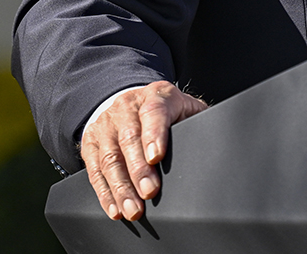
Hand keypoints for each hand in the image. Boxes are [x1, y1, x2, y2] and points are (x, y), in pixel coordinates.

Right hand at [80, 81, 206, 220]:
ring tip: (133, 209)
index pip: (154, 113)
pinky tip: (115, 208)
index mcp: (156, 96)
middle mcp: (127, 107)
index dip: (155, 135)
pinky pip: (94, 171)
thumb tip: (215, 144)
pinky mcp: (90, 143)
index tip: (157, 157)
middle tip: (149, 193)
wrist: (131, 100)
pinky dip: (105, 193)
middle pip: (129, 139)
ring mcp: (106, 124)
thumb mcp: (184, 107)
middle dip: (138, 169)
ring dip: (121, 187)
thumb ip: (197, 121)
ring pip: (109, 158)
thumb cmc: (166, 110)